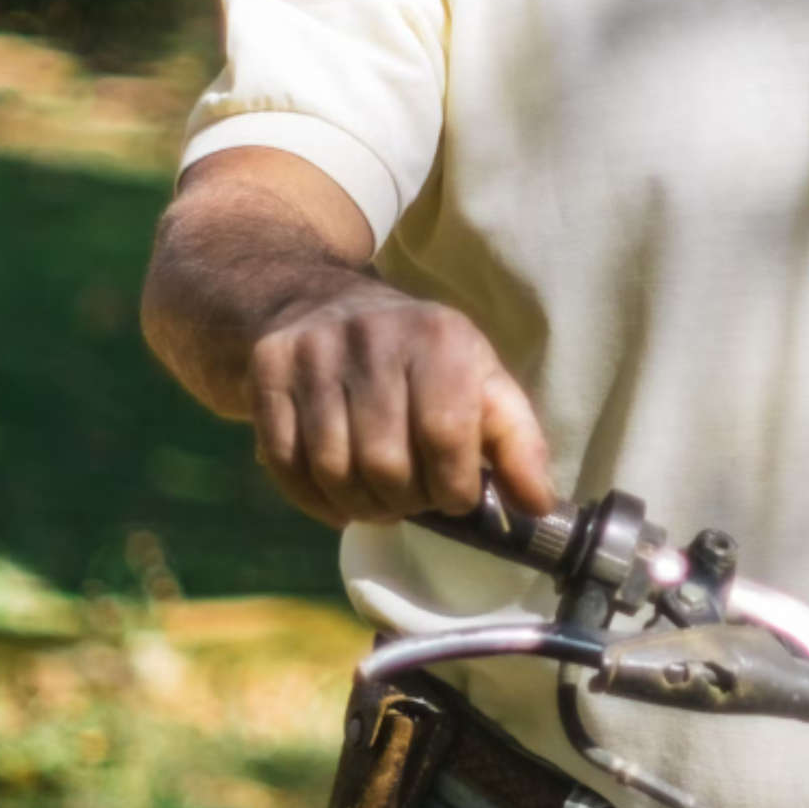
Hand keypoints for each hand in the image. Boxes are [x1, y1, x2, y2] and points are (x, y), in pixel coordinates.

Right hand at [246, 279, 554, 527]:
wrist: (322, 302)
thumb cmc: (418, 357)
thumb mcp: (480, 380)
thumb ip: (518, 442)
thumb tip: (539, 506)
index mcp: (440, 336)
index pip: (446, 436)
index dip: (453, 487)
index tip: (455, 494)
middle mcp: (375, 334)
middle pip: (385, 463)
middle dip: (404, 501)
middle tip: (411, 496)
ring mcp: (316, 350)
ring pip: (333, 470)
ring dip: (358, 505)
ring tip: (376, 495)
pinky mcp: (269, 368)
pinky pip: (284, 464)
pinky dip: (312, 498)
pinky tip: (335, 492)